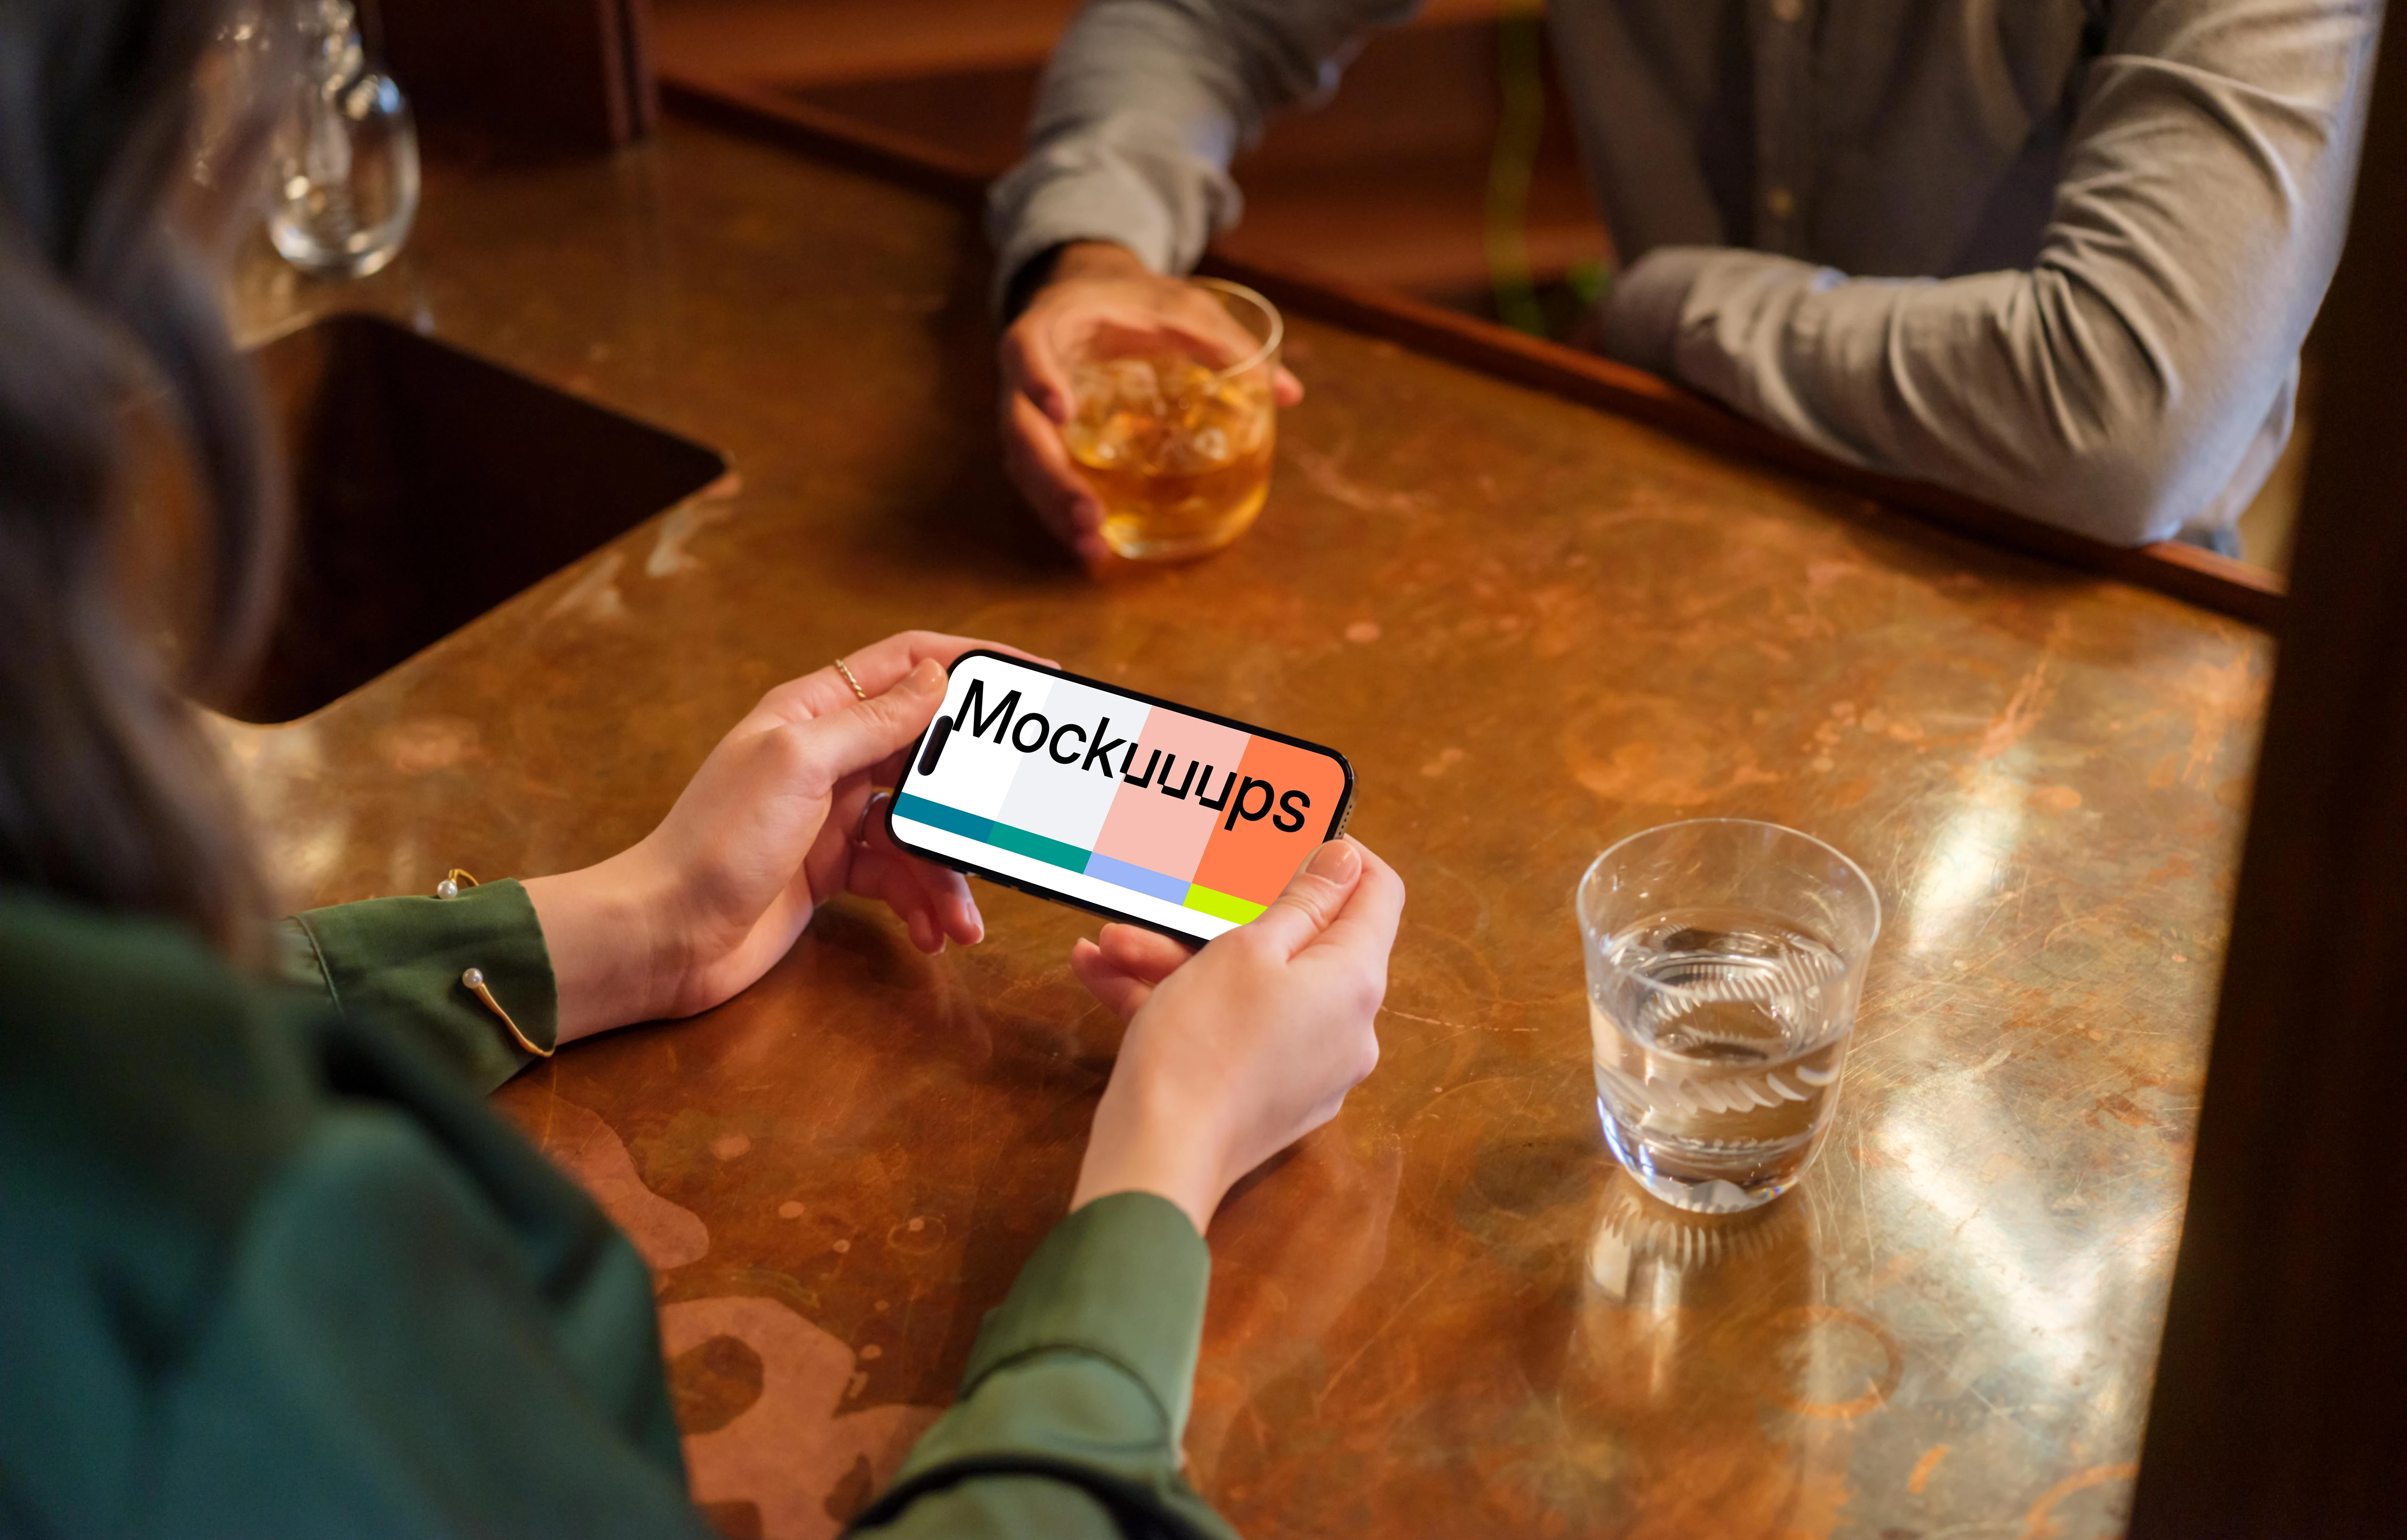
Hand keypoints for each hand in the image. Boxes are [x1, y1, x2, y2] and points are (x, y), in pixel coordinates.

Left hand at [523, 631, 1046, 1044]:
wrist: (665, 936)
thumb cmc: (718, 842)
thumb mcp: (799, 764)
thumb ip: (873, 721)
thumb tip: (940, 676)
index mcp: (814, 711)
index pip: (909, 666)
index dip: (974, 666)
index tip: (1038, 681)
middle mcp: (829, 756)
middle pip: (928, 753)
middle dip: (977, 791)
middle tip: (1025, 816)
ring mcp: (834, 816)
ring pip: (922, 826)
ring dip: (949, 873)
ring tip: (963, 921)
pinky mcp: (835, 871)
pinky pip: (900, 876)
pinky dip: (922, 903)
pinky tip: (931, 934)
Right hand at [1000, 241, 1304, 566]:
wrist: (1088, 295)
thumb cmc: (1132, 299)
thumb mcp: (1179, 306)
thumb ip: (1225, 342)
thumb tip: (1289, 394)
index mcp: (1049, 325)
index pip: (1025, 349)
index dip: (1038, 378)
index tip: (1062, 411)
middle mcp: (1023, 375)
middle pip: (1020, 429)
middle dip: (1052, 477)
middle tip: (1090, 516)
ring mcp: (1027, 412)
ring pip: (1024, 466)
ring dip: (1054, 510)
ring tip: (1094, 550)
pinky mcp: (1041, 440)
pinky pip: (1039, 480)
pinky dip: (1060, 513)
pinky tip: (1094, 546)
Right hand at [1066, 838, 1404, 1231]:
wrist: (1157, 1158)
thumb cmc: (1202, 1046)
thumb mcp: (1246, 949)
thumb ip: (1303, 901)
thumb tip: (1350, 862)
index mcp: (1354, 983)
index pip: (1378, 897)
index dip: (1341, 858)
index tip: (1292, 840)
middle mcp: (1347, 1028)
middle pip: (1298, 945)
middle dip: (1220, 916)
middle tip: (1163, 902)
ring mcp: (1309, 1068)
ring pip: (1251, 990)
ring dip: (1179, 961)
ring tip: (1111, 946)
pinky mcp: (1270, 1097)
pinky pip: (1234, 1032)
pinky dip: (1180, 1005)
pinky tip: (1106, 978)